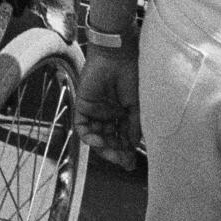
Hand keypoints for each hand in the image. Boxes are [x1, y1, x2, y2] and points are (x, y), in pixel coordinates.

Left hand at [75, 47, 141, 169]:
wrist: (117, 56)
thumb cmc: (131, 76)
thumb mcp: (137, 106)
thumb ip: (134, 126)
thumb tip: (133, 146)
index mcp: (123, 113)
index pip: (123, 138)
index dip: (126, 152)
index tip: (132, 164)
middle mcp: (109, 113)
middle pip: (110, 140)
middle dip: (116, 153)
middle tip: (123, 162)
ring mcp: (96, 110)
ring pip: (96, 137)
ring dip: (103, 148)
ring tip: (113, 153)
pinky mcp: (84, 105)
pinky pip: (83, 127)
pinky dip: (89, 137)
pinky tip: (99, 142)